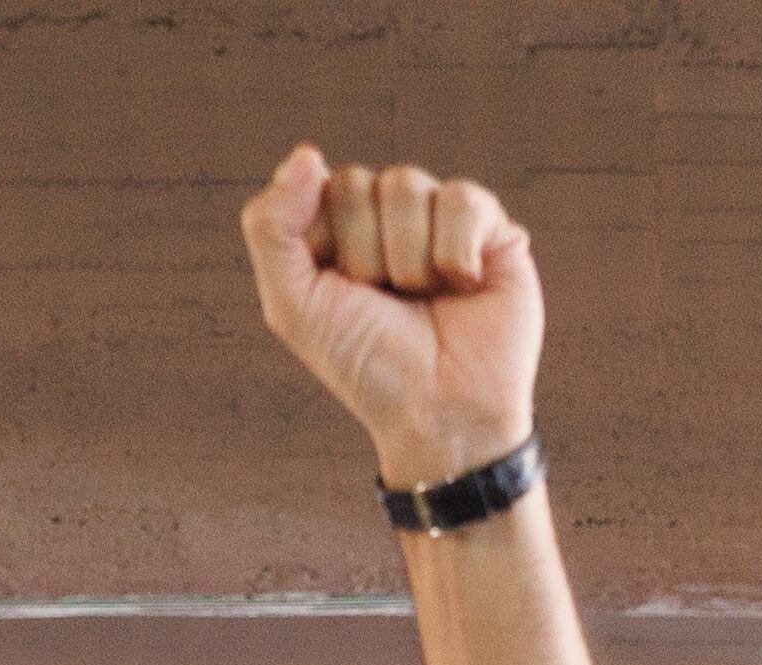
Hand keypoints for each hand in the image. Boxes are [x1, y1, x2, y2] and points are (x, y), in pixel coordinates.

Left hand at [239, 145, 543, 485]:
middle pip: (358, 183)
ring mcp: (439, 218)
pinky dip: (454, 253)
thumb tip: (306, 153)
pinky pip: (461, 199)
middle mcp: (387, 215)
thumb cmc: (367, 365)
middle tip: (387, 304)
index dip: (325, 243)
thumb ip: (271, 228)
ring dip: (408, 261)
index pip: (317, 186)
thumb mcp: (293, 306)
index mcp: (338, 228)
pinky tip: (464, 286)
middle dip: (365, 256)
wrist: (440, 415)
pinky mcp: (491, 227)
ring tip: (425, 300)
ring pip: (406, 186)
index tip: (342, 294)